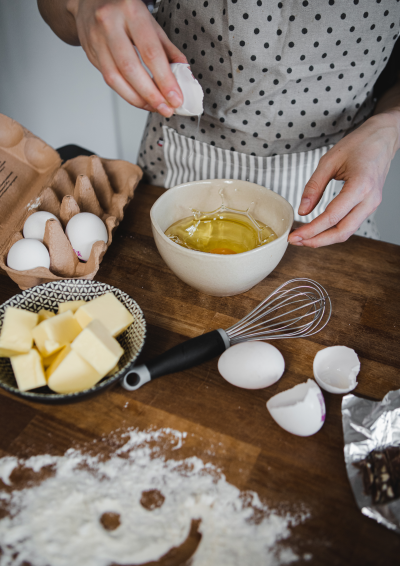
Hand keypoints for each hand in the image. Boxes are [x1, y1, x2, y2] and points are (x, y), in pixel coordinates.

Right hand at [66, 0, 186, 115]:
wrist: (89, 1)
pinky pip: (109, 80)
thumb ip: (167, 48)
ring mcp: (97, 40)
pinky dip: (127, 94)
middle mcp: (110, 24)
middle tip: (166, 108)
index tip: (175, 97)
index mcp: (131, 12)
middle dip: (151, 95)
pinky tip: (140, 99)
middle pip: (131, 69)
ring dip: (138, 99)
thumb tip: (183, 73)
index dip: (165, 80)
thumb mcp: (149, 21)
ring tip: (154, 107)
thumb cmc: (123, 10)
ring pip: (116, 79)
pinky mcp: (91, 54)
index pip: (151, 53)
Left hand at [288, 111, 399, 247]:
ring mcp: (372, 204)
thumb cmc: (359, 145)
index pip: (333, 216)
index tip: (294, 235)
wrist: (383, 138)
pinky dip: (333, 231)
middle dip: (317, 240)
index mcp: (361, 185)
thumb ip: (314, 186)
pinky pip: (350, 224)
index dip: (311, 229)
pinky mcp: (369, 206)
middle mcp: (370, 199)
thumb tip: (302, 210)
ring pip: (347, 231)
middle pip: (342, 231)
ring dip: (324, 239)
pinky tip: (318, 230)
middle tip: (295, 240)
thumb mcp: (329, 161)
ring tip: (303, 238)